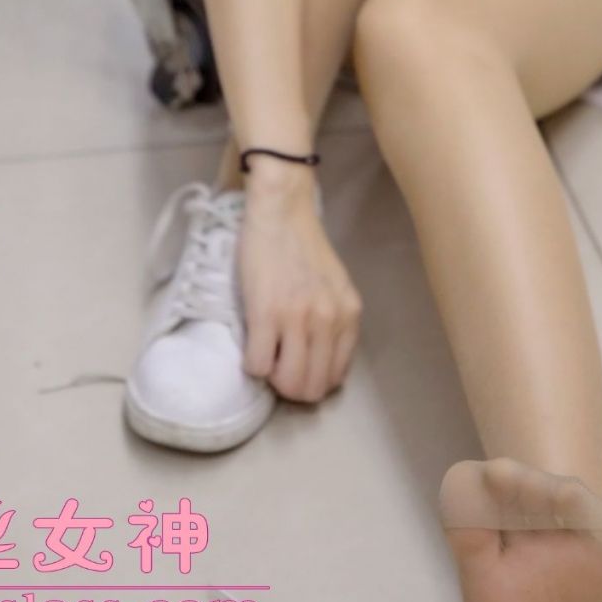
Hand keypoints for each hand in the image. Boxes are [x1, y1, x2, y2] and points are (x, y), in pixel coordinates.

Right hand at [238, 179, 363, 402]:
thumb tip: (319, 363)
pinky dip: (252, 364)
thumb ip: (335, 323)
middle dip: (292, 388)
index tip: (298, 368)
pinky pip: (257, 365)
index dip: (312, 382)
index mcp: (349, 317)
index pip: (335, 378)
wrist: (281, 213)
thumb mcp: (336, 288)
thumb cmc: (304, 248)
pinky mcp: (265, 313)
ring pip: (287, 383)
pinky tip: (252, 344)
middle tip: (278, 369)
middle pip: (311, 388)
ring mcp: (296, 319)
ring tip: (265, 359)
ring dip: (272, 379)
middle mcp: (327, 321)